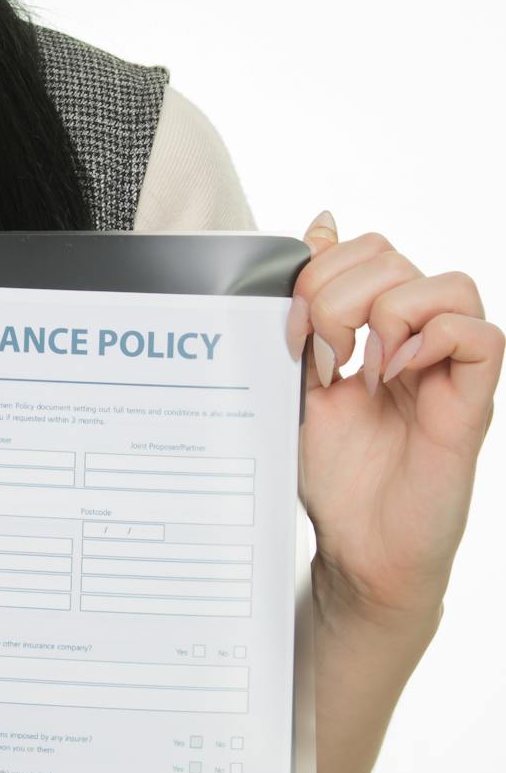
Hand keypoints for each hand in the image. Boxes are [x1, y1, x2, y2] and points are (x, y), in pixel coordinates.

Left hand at [287, 210, 502, 620]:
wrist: (358, 549)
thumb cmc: (334, 476)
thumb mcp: (299, 382)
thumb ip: (307, 313)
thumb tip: (320, 223)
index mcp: (375, 328)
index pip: (367, 250)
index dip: (321, 270)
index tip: (293, 327)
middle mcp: (417, 339)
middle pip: (397, 257)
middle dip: (341, 291)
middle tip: (322, 353)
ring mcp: (447, 368)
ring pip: (449, 283)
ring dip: (389, 312)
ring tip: (362, 365)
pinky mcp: (471, 400)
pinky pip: (480, 336)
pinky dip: (432, 341)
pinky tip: (393, 376)